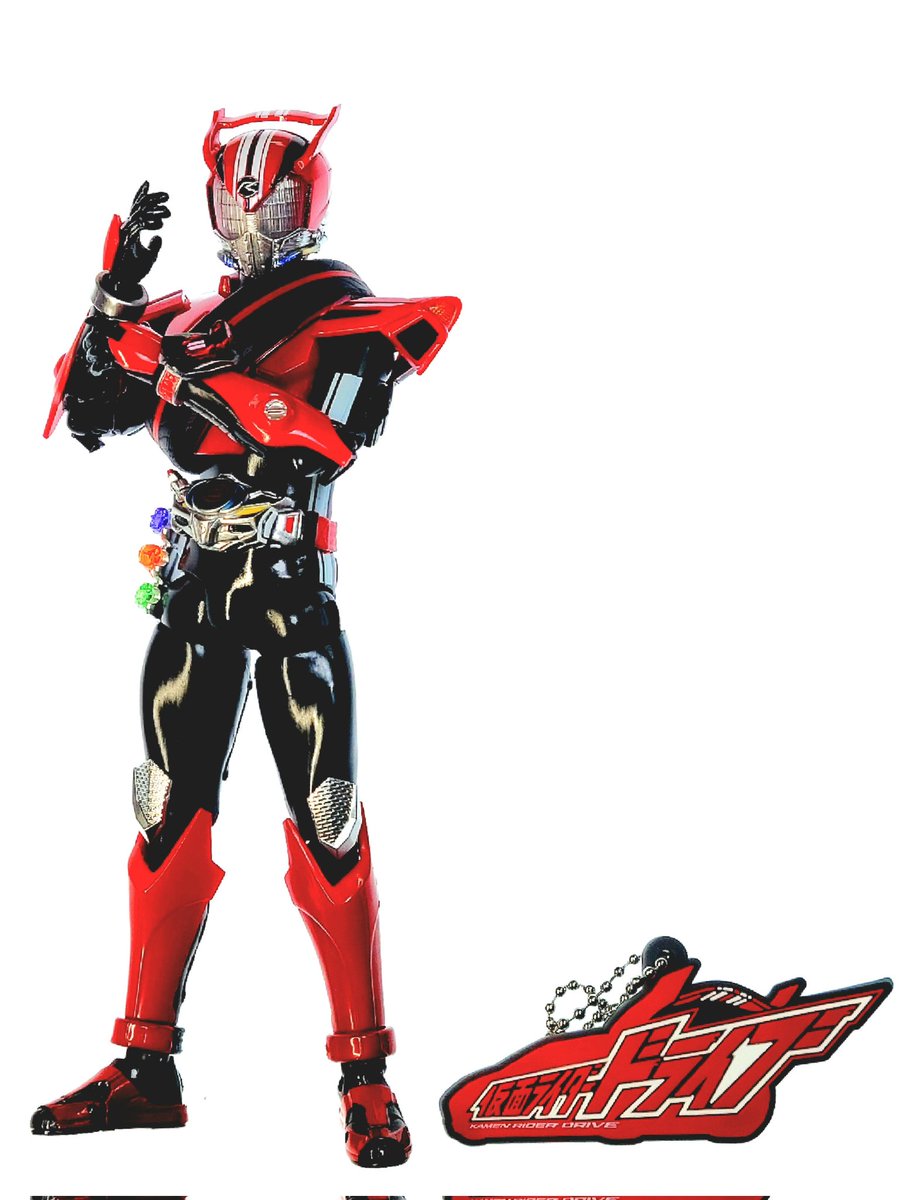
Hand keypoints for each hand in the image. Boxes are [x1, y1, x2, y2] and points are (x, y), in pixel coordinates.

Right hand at [108, 181, 170, 297]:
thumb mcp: (150, 256)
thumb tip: (158, 237)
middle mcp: (127, 229)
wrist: (126, 284)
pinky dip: (148, 224)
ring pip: (139, 215)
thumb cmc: (135, 270)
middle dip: (153, 199)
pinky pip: (137, 228)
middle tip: (167, 196)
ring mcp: (125, 234)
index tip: (160, 194)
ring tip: (167, 212)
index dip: (146, 197)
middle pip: (139, 207)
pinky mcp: (126, 241)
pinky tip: (159, 224)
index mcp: (132, 229)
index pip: (139, 209)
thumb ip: (154, 246)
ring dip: (154, 212)